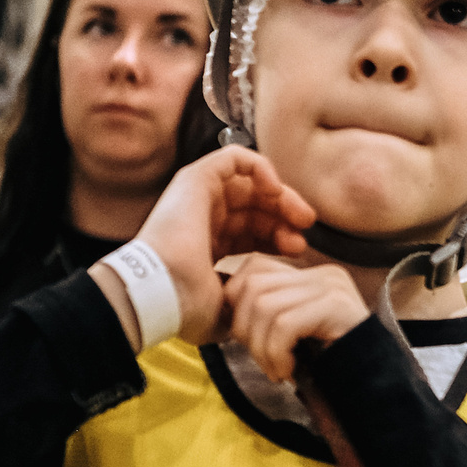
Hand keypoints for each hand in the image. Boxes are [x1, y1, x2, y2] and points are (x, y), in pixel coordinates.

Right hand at [94, 148, 313, 344]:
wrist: (162, 293)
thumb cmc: (186, 305)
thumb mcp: (226, 309)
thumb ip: (245, 302)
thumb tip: (264, 306)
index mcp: (207, 247)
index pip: (251, 233)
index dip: (278, 238)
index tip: (298, 250)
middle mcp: (202, 219)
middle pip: (255, 208)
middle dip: (284, 217)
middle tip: (305, 230)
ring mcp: (198, 198)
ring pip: (249, 184)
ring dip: (280, 196)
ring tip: (300, 215)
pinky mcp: (195, 179)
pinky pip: (234, 157)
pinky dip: (260, 168)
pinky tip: (275, 191)